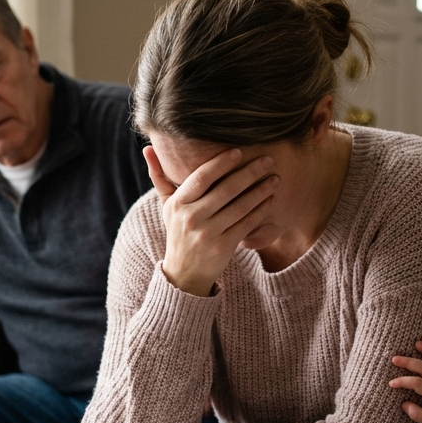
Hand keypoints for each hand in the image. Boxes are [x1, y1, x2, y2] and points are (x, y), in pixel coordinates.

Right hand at [145, 145, 277, 296]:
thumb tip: (146, 149)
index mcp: (178, 204)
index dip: (221, 163)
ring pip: (240, 206)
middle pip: (226, 189)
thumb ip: (159, 177)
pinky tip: (270, 199)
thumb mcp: (167, 206)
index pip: (201, 177)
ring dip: (260, 190)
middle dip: (249, 172)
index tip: (239, 151)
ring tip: (274, 178)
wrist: (184, 273)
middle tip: (267, 160)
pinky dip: (261, 210)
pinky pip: (246, 224)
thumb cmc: (178, 232)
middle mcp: (192, 218)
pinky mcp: (224, 247)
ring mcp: (208, 233)